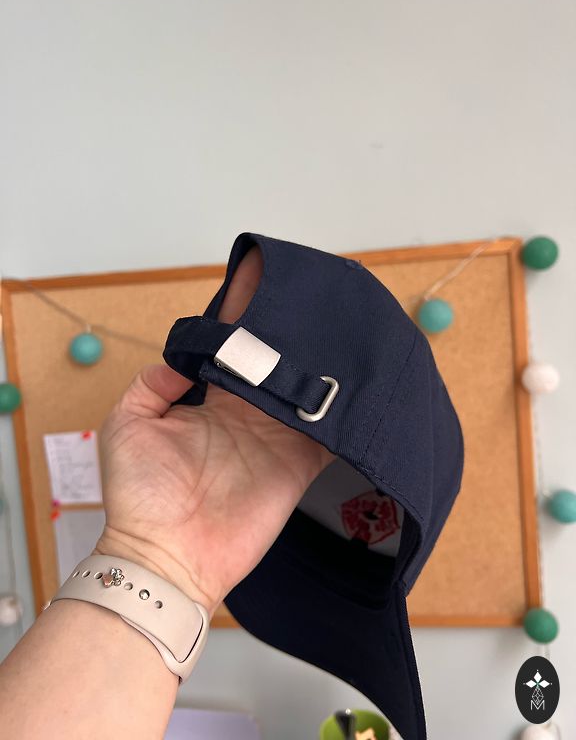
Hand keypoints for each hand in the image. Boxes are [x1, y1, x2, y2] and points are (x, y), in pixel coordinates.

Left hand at [94, 246, 335, 615]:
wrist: (166, 557)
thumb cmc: (139, 495)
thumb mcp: (126, 424)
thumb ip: (151, 383)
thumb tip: (181, 355)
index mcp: (210, 402)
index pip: (233, 353)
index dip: (244, 322)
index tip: (261, 284)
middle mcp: (247, 416)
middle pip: (275, 367)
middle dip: (291, 336)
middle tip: (311, 300)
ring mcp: (276, 440)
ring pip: (305, 393)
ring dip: (320, 368)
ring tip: (339, 330)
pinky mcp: (299, 466)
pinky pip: (329, 436)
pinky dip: (344, 416)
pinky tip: (357, 385)